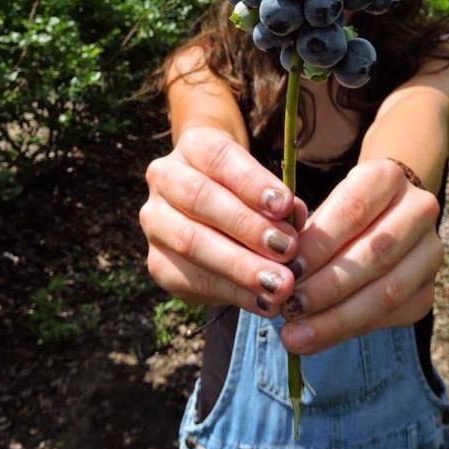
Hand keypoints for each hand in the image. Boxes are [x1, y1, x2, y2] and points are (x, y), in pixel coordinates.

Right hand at [140, 125, 307, 315]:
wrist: (210, 205)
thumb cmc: (247, 190)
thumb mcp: (264, 183)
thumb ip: (280, 201)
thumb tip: (294, 221)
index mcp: (193, 146)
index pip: (219, 158)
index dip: (251, 182)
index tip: (285, 204)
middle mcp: (164, 178)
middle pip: (200, 198)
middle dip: (247, 227)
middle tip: (287, 249)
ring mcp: (155, 221)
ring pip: (191, 242)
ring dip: (240, 266)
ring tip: (280, 283)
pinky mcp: (157, 262)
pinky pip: (192, 280)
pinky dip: (233, 293)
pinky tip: (264, 302)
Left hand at [278, 158, 442, 353]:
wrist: (383, 218)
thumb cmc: (339, 214)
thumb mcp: (321, 208)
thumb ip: (304, 235)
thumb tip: (277, 272)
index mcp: (388, 177)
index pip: (353, 212)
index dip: (318, 246)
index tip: (286, 271)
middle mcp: (419, 209)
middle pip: (374, 254)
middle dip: (326, 287)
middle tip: (288, 308)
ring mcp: (430, 251)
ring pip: (387, 291)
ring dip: (337, 318)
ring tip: (296, 335)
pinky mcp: (428, 288)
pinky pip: (393, 315)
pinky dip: (352, 329)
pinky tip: (318, 337)